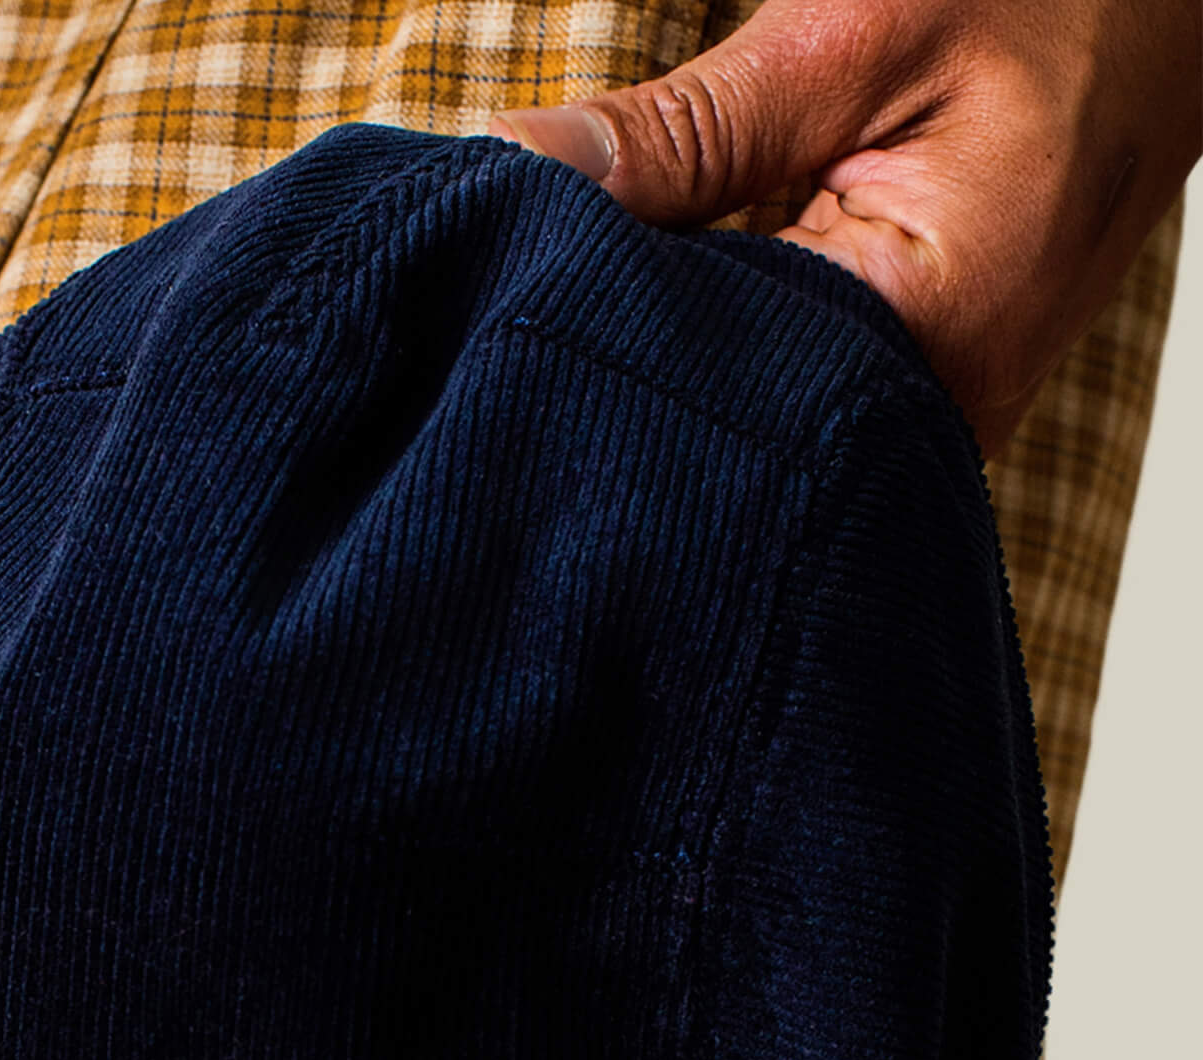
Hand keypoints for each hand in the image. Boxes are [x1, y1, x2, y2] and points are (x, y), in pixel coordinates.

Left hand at [489, 0, 1200, 460]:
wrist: (1166, 9)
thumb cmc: (1048, 0)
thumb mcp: (846, 38)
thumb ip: (680, 130)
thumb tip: (506, 166)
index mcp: (922, 342)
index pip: (696, 390)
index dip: (587, 344)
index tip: (505, 297)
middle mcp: (925, 422)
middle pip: (712, 434)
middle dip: (612, 369)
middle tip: (513, 315)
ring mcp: (919, 428)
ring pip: (740, 428)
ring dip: (664, 366)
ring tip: (584, 313)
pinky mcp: (904, 407)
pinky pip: (781, 408)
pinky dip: (717, 359)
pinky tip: (665, 317)